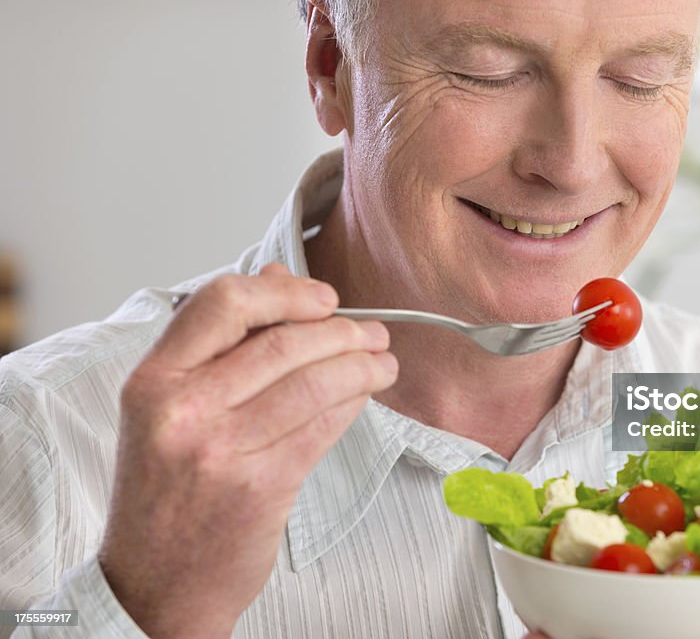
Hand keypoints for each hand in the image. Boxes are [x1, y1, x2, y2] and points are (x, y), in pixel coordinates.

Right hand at [99, 264, 397, 637]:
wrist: (155, 584)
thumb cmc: (166, 491)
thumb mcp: (170, 409)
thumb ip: (222, 342)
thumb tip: (278, 278)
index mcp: (153, 381)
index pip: (224, 303)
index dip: (287, 293)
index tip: (324, 299)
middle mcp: (182, 410)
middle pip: (283, 342)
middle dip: (343, 331)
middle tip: (371, 333)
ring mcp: (221, 450)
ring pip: (314, 383)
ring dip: (363, 366)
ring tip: (383, 363)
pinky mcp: (261, 487)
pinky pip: (324, 427)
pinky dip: (354, 405)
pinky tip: (365, 397)